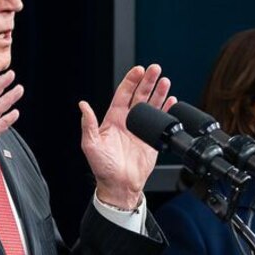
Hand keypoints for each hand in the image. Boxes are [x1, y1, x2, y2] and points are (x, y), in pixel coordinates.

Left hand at [79, 64, 175, 208]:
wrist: (120, 185)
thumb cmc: (103, 168)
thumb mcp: (91, 145)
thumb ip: (88, 125)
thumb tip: (83, 106)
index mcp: (113, 119)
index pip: (123, 94)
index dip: (131, 81)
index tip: (138, 70)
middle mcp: (128, 121)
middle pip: (140, 95)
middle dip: (148, 81)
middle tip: (155, 69)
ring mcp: (141, 129)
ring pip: (152, 105)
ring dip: (159, 92)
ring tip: (165, 81)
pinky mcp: (152, 138)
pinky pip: (161, 120)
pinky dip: (167, 109)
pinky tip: (171, 100)